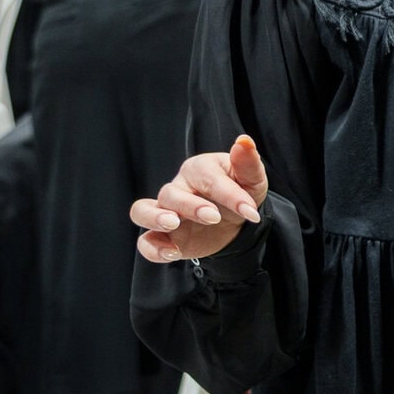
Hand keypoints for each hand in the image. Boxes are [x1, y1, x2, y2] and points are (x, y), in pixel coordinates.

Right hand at [131, 134, 267, 261]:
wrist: (237, 223)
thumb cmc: (241, 192)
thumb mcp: (251, 180)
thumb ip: (247, 163)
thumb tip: (244, 141)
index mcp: (198, 169)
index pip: (207, 177)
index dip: (229, 194)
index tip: (250, 211)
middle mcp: (177, 188)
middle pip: (170, 193)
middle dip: (190, 205)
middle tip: (214, 217)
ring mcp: (165, 212)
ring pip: (142, 211)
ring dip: (154, 217)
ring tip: (173, 224)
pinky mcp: (162, 236)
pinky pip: (145, 242)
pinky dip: (154, 249)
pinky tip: (173, 253)